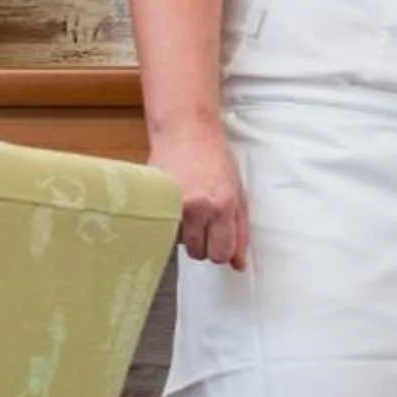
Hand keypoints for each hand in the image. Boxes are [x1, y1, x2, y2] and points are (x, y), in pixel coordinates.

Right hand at [153, 127, 250, 270]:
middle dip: (203, 245)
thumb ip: (240, 229)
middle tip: (204, 224)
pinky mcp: (156, 201)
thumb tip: (239, 264)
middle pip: (200, 253)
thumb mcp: (238, 192)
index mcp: (224, 206)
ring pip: (180, 243)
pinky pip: (163, 228)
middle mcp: (200, 208)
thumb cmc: (215, 160)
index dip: (221, 253)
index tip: (218, 246)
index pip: (222, 252)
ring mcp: (174, 204)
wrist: (187, 132)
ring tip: (189, 210)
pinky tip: (176, 204)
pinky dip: (169, 223)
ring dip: (186, 234)